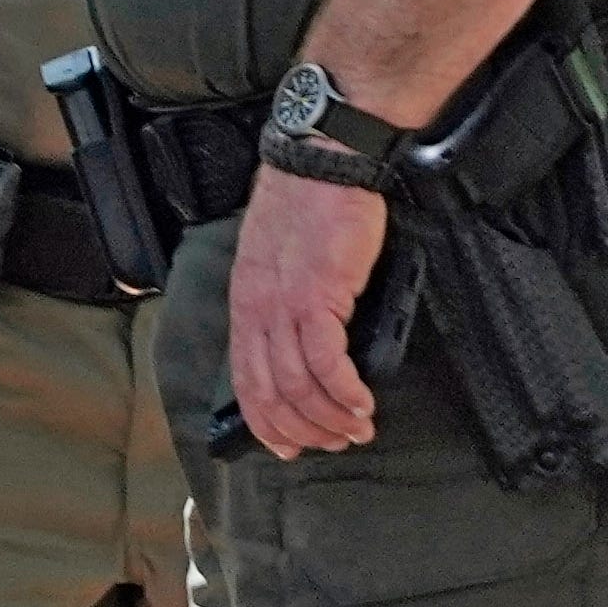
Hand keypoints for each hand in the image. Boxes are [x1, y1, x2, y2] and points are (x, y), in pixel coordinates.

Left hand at [225, 173, 390, 455]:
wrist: (324, 159)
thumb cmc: (310, 200)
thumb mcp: (280, 258)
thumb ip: (283, 301)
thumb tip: (303, 342)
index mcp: (246, 302)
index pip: (246, 380)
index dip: (265, 422)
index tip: (287, 447)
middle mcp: (258, 310)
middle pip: (270, 393)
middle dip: (302, 429)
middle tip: (333, 443)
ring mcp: (284, 305)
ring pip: (298, 385)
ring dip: (329, 417)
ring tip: (356, 429)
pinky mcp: (317, 296)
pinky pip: (326, 362)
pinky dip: (344, 391)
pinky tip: (361, 403)